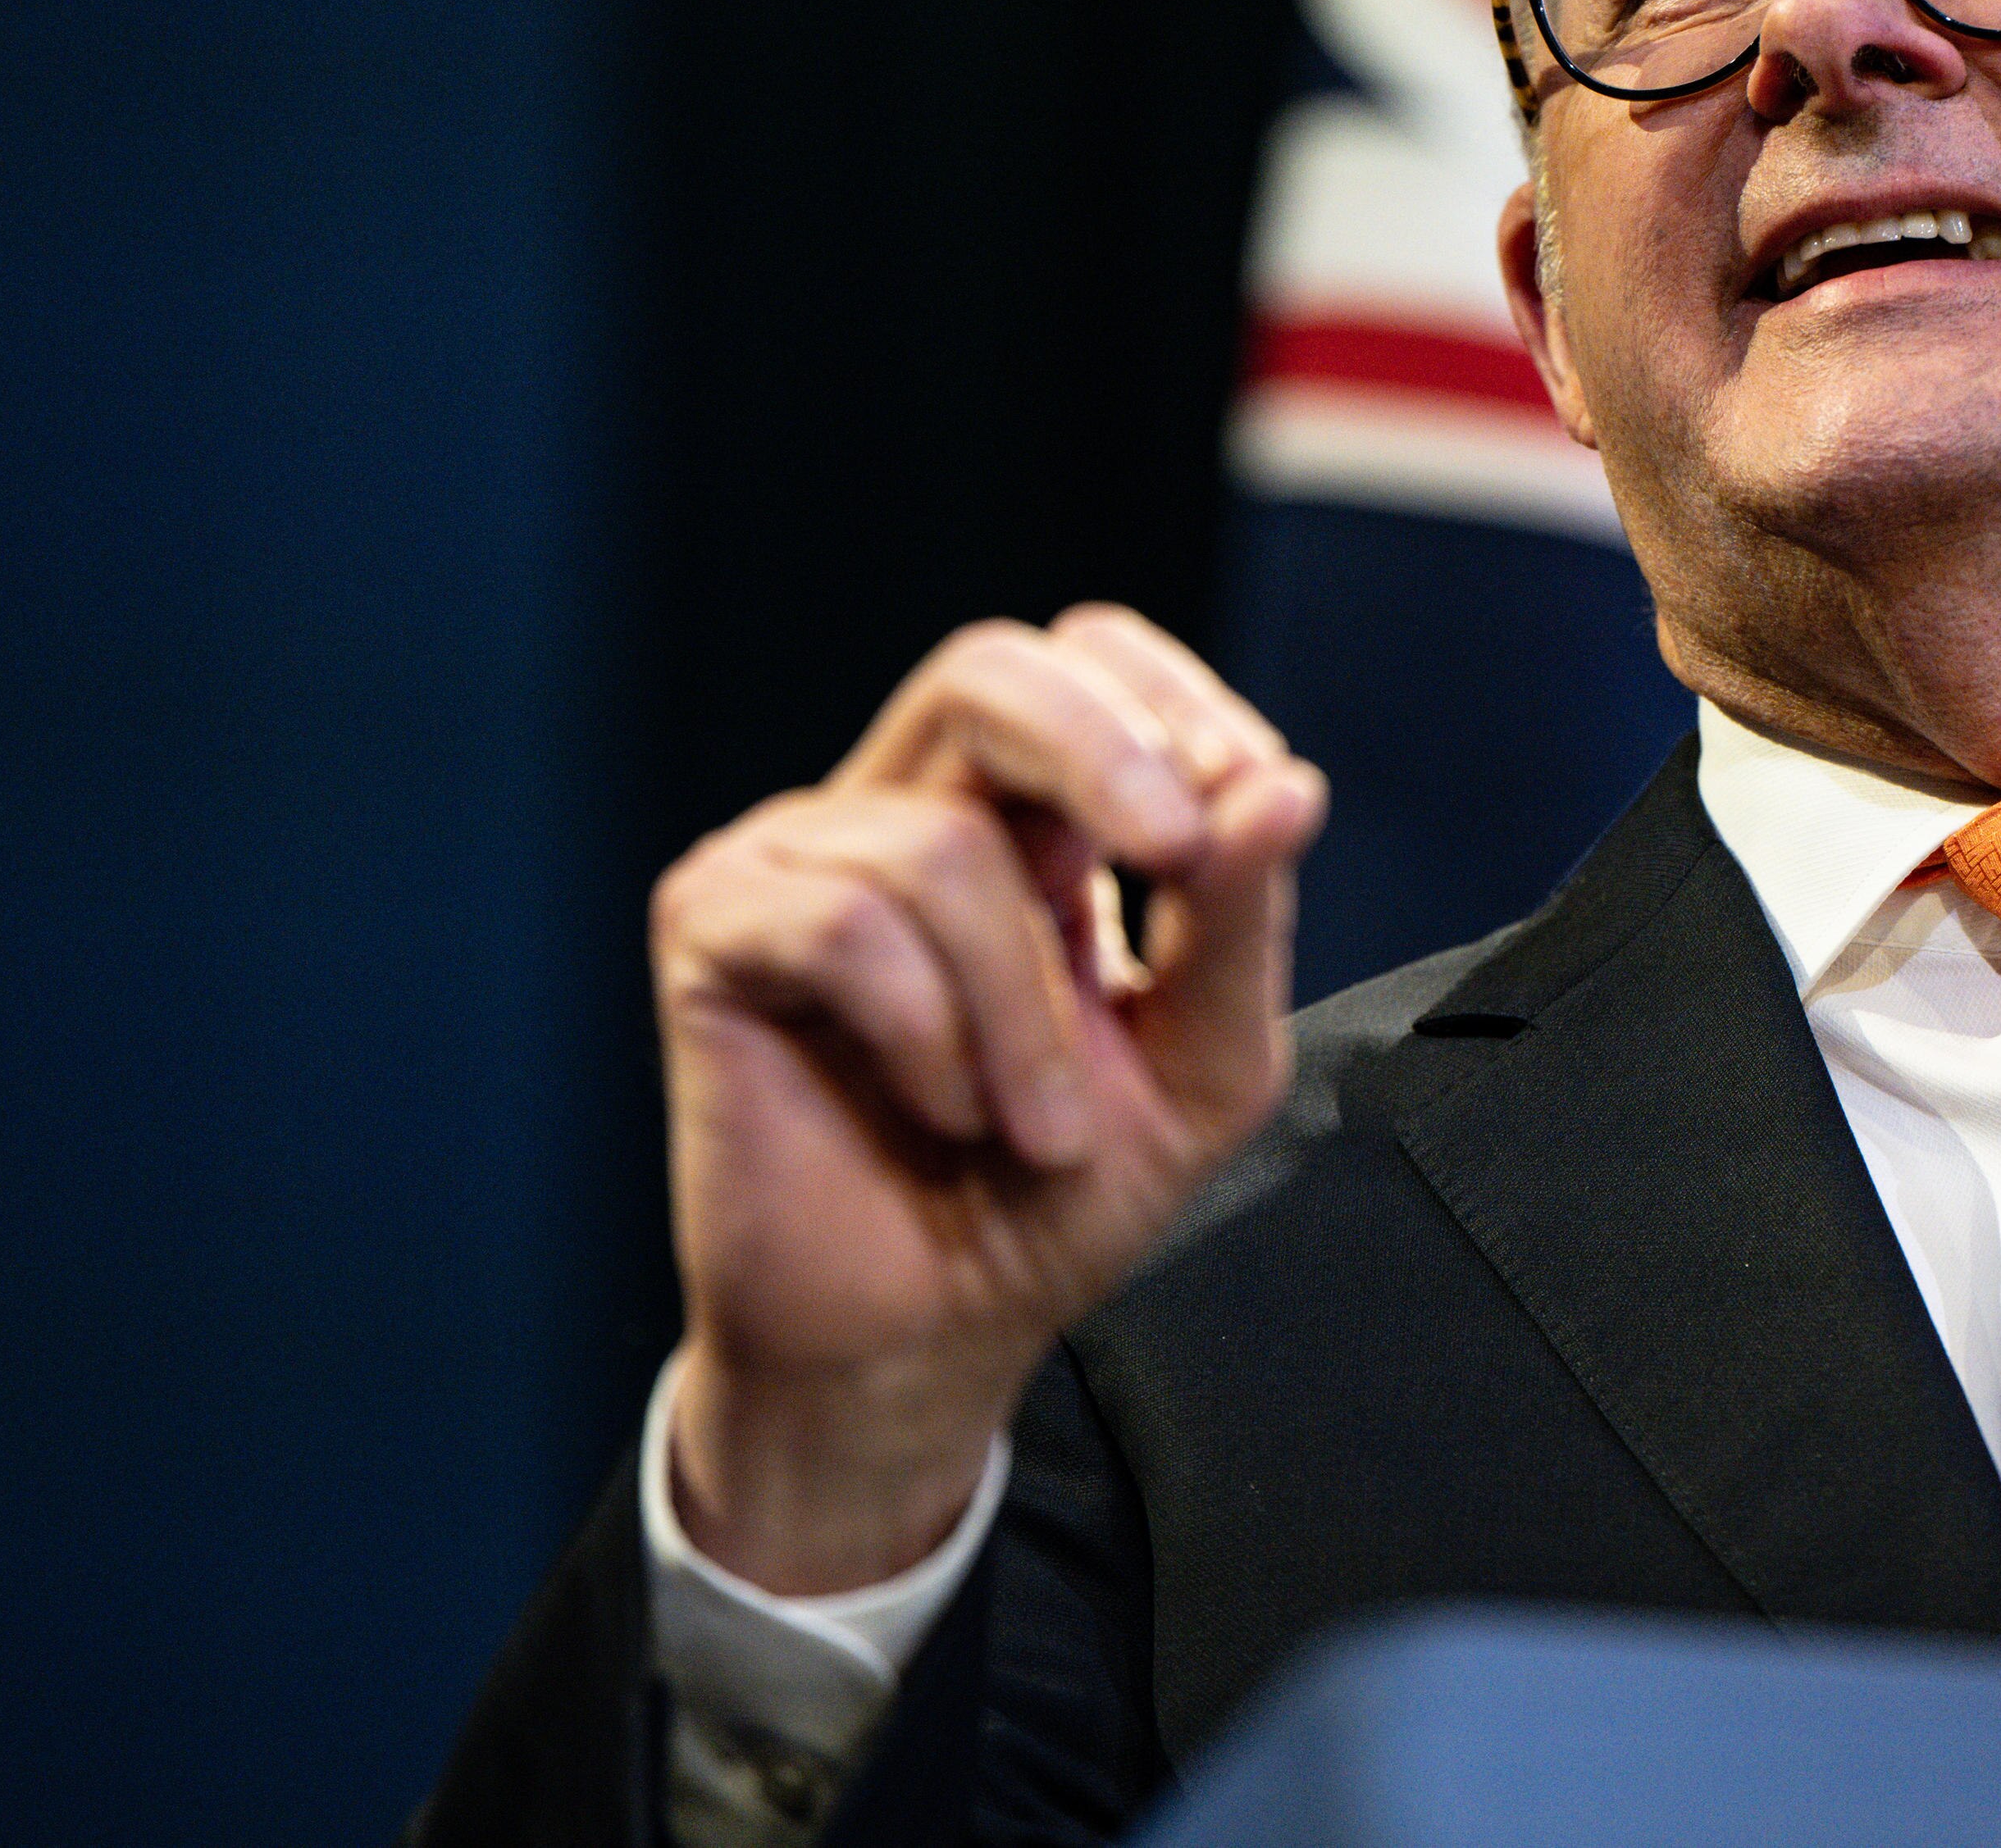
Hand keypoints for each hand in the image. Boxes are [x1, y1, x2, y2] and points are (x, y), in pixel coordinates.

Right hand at [650, 605, 1321, 1592]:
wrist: (926, 1343)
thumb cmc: (1051, 1203)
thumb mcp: (1200, 1066)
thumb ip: (1240, 923)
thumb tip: (1285, 786)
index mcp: (1027, 818)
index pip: (1086, 657)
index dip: (1171, 703)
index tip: (1245, 802)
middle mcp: (907, 811)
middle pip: (989, 670)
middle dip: (1102, 746)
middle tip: (1174, 851)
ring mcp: (799, 863)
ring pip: (941, 842)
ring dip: (1025, 1009)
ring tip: (1037, 1128)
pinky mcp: (715, 932)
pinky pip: (841, 923)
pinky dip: (927, 1032)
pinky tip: (941, 1108)